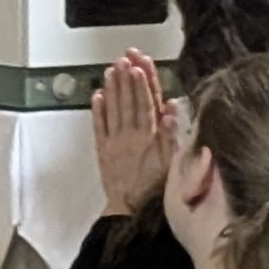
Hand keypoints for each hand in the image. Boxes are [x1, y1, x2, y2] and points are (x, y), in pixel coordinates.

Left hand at [92, 49, 171, 214]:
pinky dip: (97, 109)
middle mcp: (131, 136)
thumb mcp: (172, 163)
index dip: (144, 83)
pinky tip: (96, 94)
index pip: (147, 104)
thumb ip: (172, 135)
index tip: (140, 65)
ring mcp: (114, 142)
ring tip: (111, 69)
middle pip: (129, 102)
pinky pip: (98, 126)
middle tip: (125, 57)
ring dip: (112, 88)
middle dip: (127, 78)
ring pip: (113, 109)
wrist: (132, 211)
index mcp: (151, 138)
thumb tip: (172, 107)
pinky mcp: (103, 150)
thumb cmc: (156, 189)